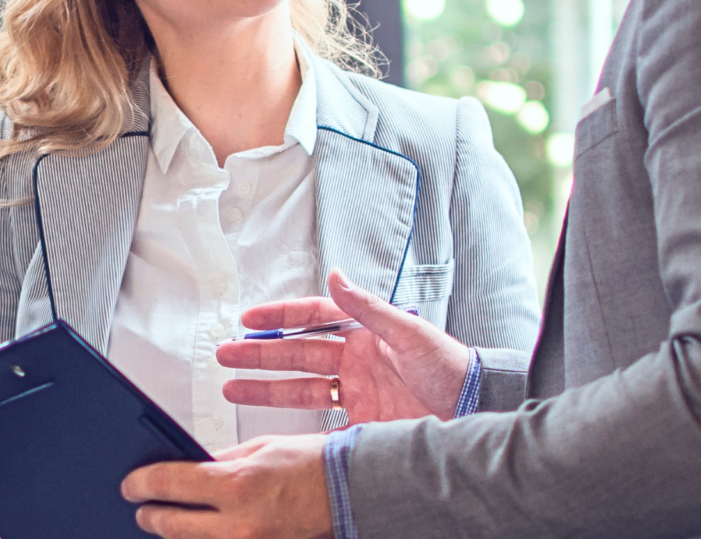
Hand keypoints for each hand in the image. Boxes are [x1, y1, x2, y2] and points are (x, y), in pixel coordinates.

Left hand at [122, 434, 332, 538]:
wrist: (351, 493)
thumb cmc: (313, 466)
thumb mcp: (260, 448)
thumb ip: (220, 460)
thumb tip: (187, 467)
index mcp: (236, 484)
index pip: (169, 485)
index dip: (141, 484)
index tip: (130, 484)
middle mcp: (239, 523)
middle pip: (171, 526)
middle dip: (150, 516)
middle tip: (141, 508)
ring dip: (175, 534)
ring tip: (166, 522)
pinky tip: (200, 532)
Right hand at [217, 270, 474, 424]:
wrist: (475, 407)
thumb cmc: (450, 365)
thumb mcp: (408, 333)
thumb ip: (367, 307)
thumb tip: (337, 275)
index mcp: (363, 334)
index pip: (312, 319)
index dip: (279, 318)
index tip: (249, 319)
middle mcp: (355, 361)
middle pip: (296, 355)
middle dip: (259, 354)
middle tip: (225, 353)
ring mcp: (357, 392)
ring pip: (300, 389)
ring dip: (266, 387)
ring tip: (231, 387)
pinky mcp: (363, 422)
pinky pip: (322, 422)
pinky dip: (297, 425)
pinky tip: (272, 424)